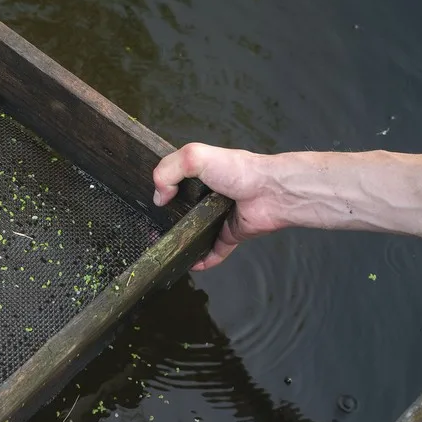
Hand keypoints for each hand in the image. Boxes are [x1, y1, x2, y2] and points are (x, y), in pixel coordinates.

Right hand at [152, 142, 288, 269]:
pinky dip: (203, 259)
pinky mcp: (231, 233)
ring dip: (183, 241)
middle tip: (152, 231)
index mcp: (202, 174)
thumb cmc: (238, 170)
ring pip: (196, 232)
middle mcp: (209, 195)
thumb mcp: (195, 156)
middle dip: (168, 220)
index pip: (175, 182)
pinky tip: (190, 264)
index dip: (162, 190)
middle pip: (183, 210)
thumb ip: (168, 170)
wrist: (272, 192)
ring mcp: (220, 216)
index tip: (149, 204)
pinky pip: (214, 250)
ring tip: (167, 250)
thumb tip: (159, 198)